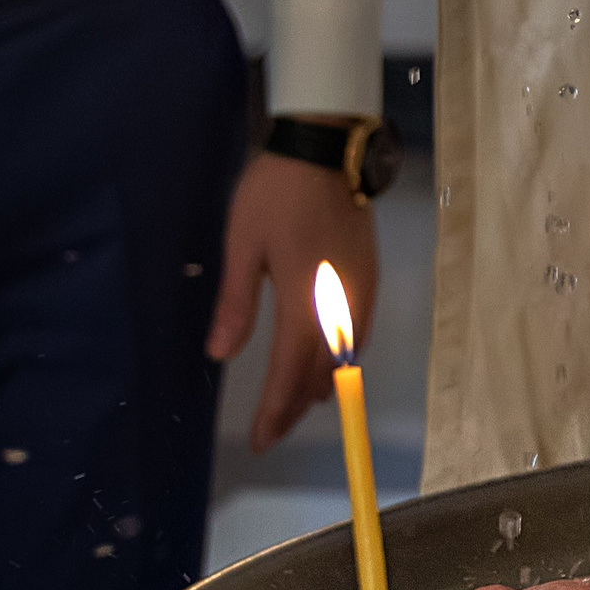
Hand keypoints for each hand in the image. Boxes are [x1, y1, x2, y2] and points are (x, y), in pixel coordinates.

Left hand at [206, 151, 377, 452]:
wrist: (328, 149)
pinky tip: (325, 360)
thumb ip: (237, 304)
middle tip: (273, 429)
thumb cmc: (275, 194)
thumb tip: (220, 355)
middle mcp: (340, 306)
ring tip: (296, 402)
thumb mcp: (243, 245)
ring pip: (345, 357)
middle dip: (296, 405)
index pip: (290, 372)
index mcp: (305, 300)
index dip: (275, 410)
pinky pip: (357, 334)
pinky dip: (338, 358)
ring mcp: (361, 292)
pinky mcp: (369, 277)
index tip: (261, 441)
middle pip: (322, 373)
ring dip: (320, 384)